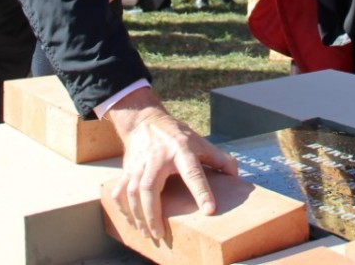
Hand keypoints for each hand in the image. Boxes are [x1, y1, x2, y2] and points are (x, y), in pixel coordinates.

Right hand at [105, 86, 237, 239]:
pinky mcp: (127, 169)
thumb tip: (235, 174)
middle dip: (152, 212)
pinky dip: (122, 207)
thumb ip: (219, 158)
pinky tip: (130, 220)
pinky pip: (119, 190)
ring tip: (147, 232)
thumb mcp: (200, 142)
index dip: (201, 191)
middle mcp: (157, 158)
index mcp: (181, 151)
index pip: (193, 173)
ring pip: (132, 192)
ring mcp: (139, 164)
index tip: (209, 210)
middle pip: (149, 187)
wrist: (145, 121)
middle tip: (159, 232)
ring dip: (138, 215)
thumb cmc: (176, 135)